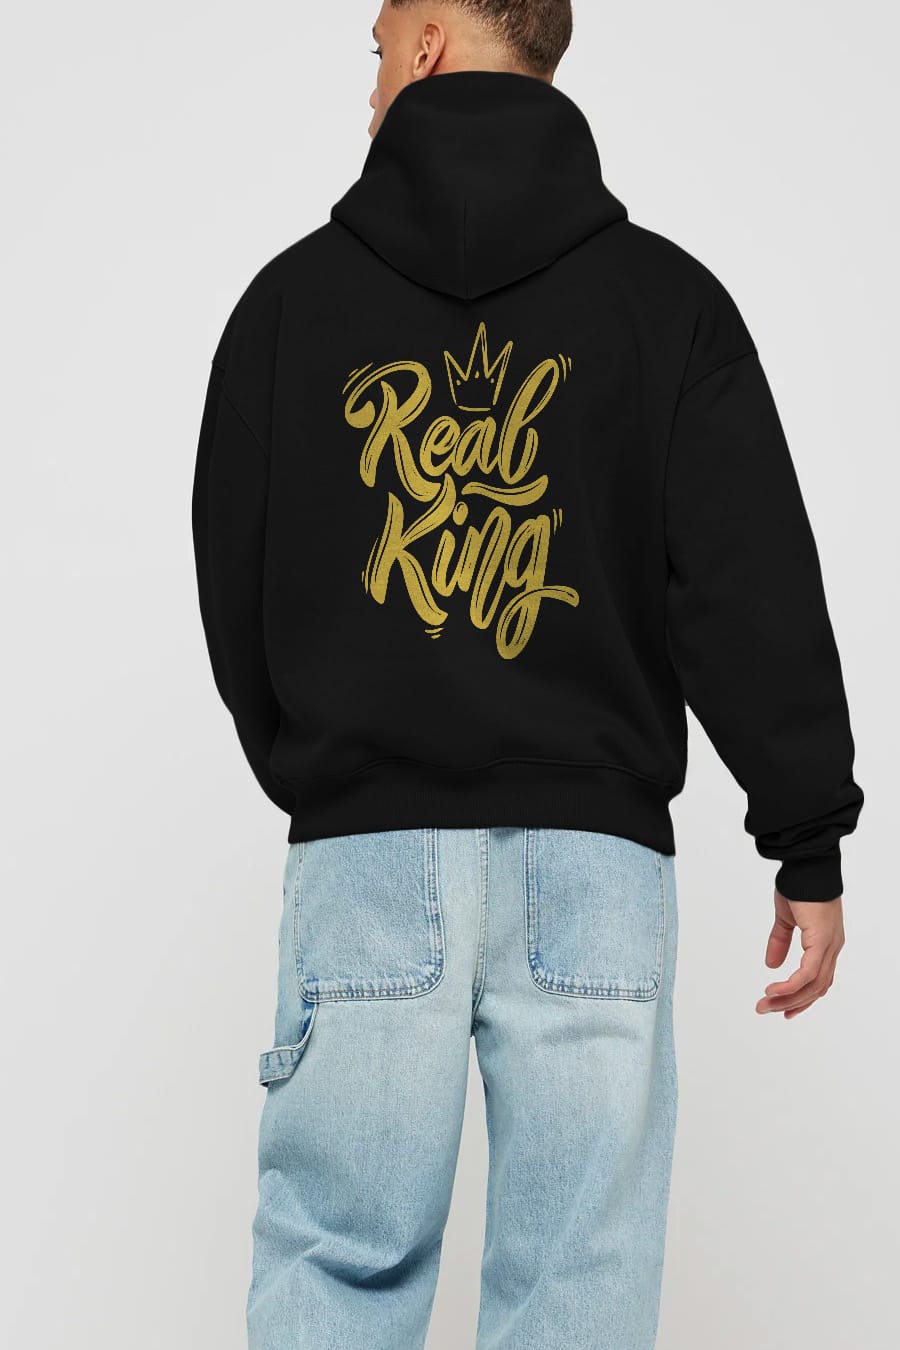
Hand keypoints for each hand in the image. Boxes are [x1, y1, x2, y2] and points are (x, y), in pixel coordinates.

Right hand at [756, 889, 844, 1018]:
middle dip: (791, 1003)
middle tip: (767, 1010)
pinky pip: (808, 973)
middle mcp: (832, 947)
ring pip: (812, 985)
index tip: (784, 1010)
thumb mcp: (786, 918)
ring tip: (765, 1003)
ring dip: (788, 998)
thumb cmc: (799, 886)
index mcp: (826, 942)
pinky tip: (774, 990)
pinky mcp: (822, 941)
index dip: (802, 997)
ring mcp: (829, 945)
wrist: (806, 866)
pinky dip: (791, 985)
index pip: (819, 979)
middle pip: (816, 988)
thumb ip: (780, 941)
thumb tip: (771, 964)